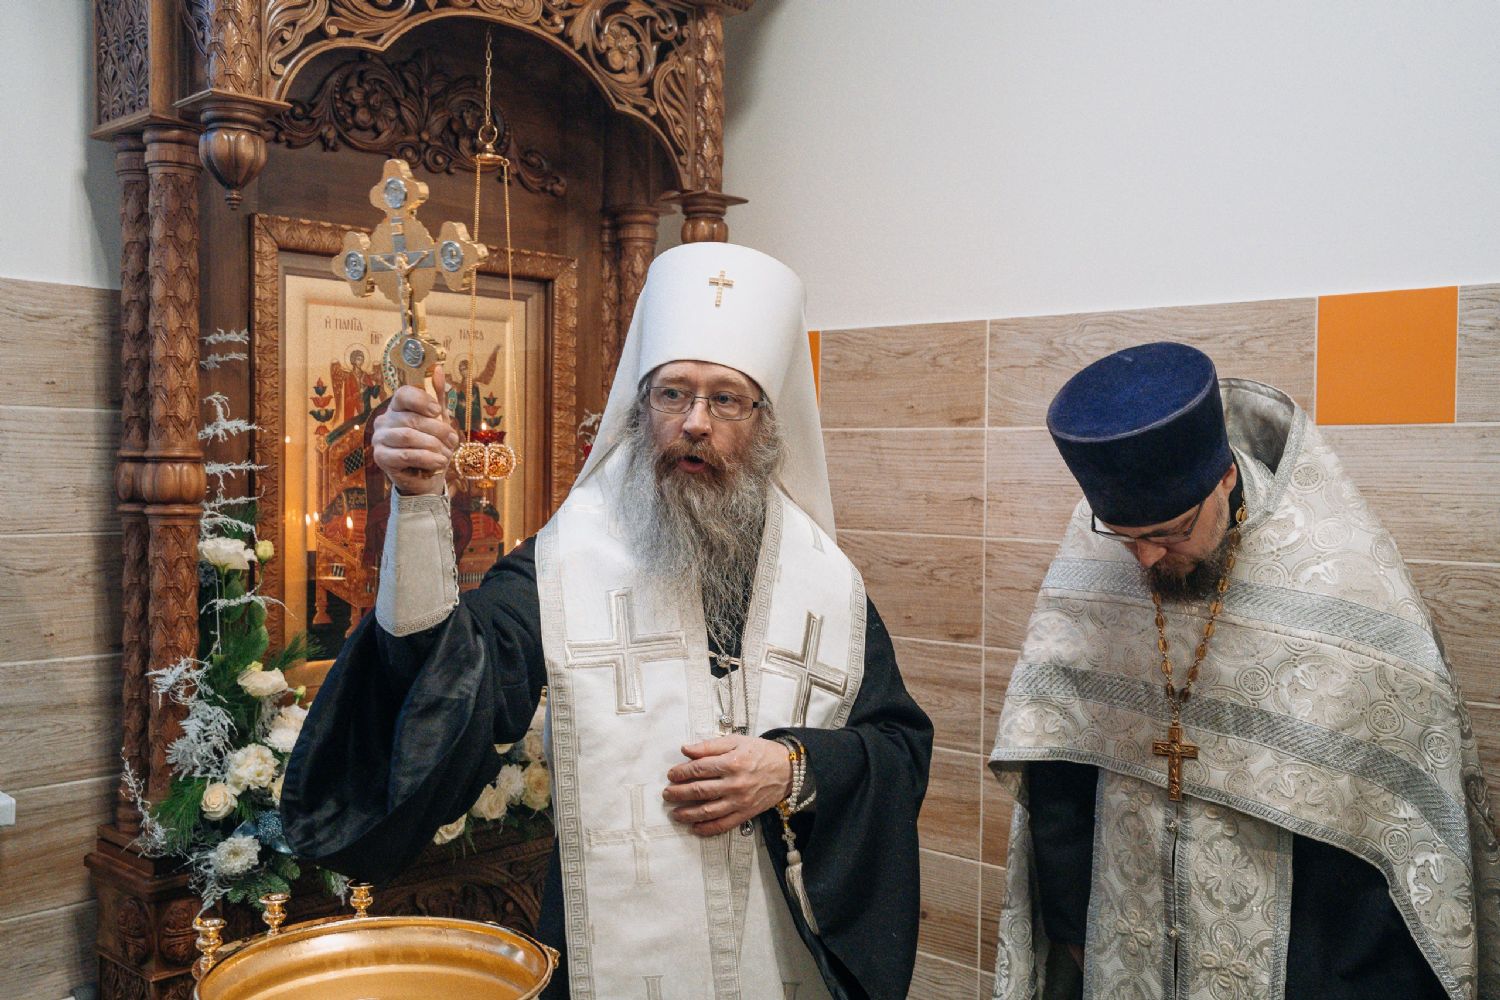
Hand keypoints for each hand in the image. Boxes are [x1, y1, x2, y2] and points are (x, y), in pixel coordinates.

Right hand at [371, 365, 458, 496]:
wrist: (425, 476)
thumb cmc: (432, 444)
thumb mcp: (438, 419)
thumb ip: (438, 397)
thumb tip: (439, 369)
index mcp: (397, 407)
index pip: (403, 394)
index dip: (422, 400)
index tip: (437, 411)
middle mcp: (384, 420)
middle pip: (411, 418)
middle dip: (437, 430)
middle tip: (452, 440)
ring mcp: (379, 439)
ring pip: (408, 436)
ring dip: (433, 445)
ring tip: (446, 453)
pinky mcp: (380, 457)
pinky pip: (405, 455)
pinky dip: (426, 458)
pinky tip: (438, 462)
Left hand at [662, 735, 792, 836]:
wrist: (788, 769)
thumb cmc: (760, 752)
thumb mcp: (736, 741)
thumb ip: (709, 746)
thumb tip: (685, 750)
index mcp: (731, 763)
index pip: (698, 769)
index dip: (681, 772)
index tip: (671, 775)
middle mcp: (735, 784)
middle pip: (699, 791)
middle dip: (679, 793)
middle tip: (667, 794)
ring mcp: (740, 801)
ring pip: (708, 811)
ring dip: (688, 813)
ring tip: (675, 813)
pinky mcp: (746, 814)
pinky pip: (723, 825)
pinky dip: (707, 829)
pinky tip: (695, 828)